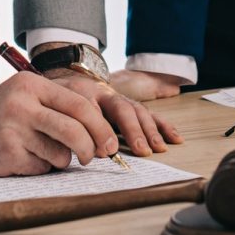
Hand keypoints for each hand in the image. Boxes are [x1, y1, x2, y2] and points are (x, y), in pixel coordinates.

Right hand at [0, 73, 121, 176]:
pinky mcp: (6, 155)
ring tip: (45, 151)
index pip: (78, 104)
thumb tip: (101, 131)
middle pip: (73, 130)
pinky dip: (41, 166)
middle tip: (92, 156)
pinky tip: (25, 157)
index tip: (110, 144)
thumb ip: (59, 105)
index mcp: (33, 85)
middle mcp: (23, 105)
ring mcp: (12, 130)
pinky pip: (40, 168)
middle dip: (90, 148)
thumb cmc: (5, 111)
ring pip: (59, 154)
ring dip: (61, 159)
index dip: (100, 126)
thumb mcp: (28, 94)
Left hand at [46, 70, 183, 155]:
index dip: (101, 129)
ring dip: (150, 130)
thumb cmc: (61, 103)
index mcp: (85, 93)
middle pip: (122, 108)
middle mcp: (106, 94)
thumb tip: (97, 151)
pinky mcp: (130, 106)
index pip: (94, 108)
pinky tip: (175, 137)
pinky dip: (162, 125)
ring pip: (138, 110)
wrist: (66, 83)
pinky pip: (149, 113)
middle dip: (133, 130)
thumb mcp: (59, 110)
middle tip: (142, 150)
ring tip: (159, 148)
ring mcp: (120, 99)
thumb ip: (74, 128)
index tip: (105, 152)